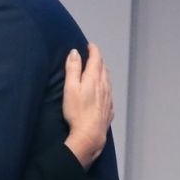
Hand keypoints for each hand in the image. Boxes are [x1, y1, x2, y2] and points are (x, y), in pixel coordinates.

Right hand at [62, 43, 113, 169]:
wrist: (90, 134)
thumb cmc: (77, 111)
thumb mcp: (70, 88)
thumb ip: (73, 69)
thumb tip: (75, 52)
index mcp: (94, 78)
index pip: (96, 58)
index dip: (93, 50)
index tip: (89, 45)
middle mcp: (104, 86)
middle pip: (103, 68)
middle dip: (98, 59)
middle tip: (92, 56)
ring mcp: (108, 98)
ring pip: (108, 80)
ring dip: (103, 72)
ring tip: (98, 70)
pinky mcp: (109, 109)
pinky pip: (109, 92)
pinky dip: (105, 86)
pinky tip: (102, 90)